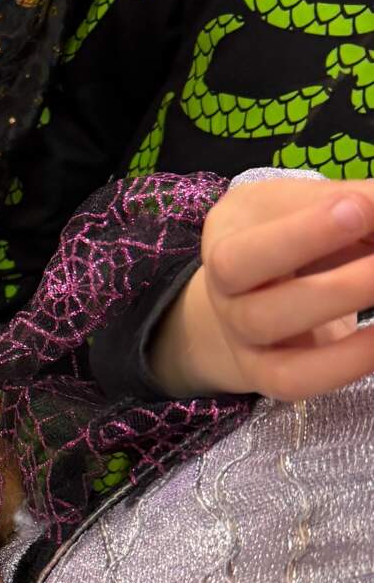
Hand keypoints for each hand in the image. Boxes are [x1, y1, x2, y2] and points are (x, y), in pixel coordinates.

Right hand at [151, 177, 373, 401]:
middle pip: (242, 277)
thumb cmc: (296, 239)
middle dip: (317, 262)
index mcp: (229, 232)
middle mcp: (221, 287)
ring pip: (268, 324)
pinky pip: (296, 379)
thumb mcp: (313, 208)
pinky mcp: (266, 375)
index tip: (362, 209)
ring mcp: (239, 336)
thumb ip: (357, 202)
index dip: (306, 230)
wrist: (258, 299)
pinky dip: (345, 362)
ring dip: (339, 302)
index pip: (252, 233)